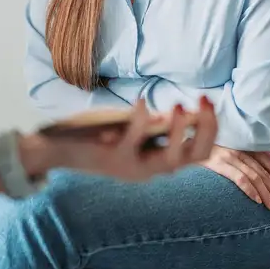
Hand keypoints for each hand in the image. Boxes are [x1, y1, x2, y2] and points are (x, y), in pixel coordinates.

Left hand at [20, 97, 216, 182]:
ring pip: (170, 159)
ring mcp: (133, 166)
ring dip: (177, 132)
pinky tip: (143, 102)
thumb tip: (190, 112)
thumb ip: (159, 126)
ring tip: (179, 106)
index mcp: (159, 160)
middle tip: (204, 100)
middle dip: (205, 128)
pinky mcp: (113, 158)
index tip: (209, 100)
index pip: (200, 151)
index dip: (211, 127)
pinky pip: (133, 143)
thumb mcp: (135, 129)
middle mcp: (151, 168)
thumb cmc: (99, 134)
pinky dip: (140, 122)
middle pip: (194, 156)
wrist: (58, 148)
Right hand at [199, 145, 269, 210]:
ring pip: (255, 177)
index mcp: (244, 146)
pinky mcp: (219, 164)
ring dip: (267, 194)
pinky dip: (251, 190)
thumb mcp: (231, 146)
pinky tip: (258, 201)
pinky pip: (240, 178)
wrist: (185, 146)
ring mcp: (230, 156)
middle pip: (264, 172)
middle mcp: (240, 150)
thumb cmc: (208, 148)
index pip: (268, 163)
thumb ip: (251, 150)